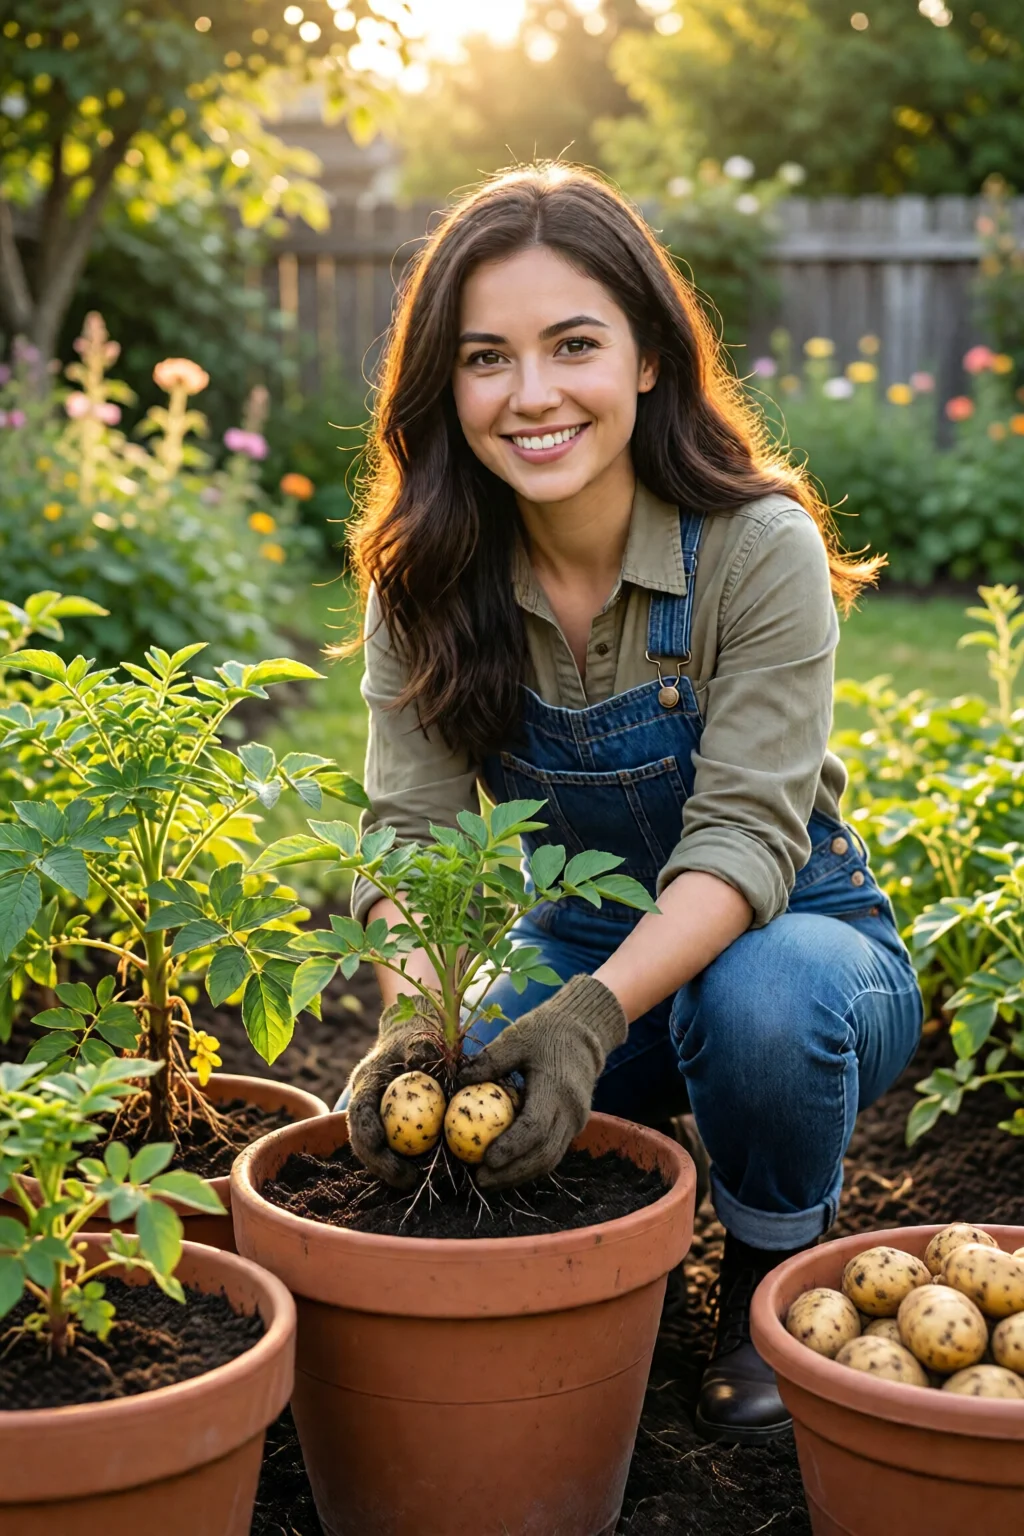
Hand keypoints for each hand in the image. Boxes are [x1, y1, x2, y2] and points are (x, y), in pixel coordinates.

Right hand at [345, 997, 441, 1189]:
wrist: (413, 1025)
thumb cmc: (421, 1030)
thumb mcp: (422, 1035)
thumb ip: (422, 1048)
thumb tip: (422, 1062)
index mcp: (367, 1079)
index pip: (360, 1116)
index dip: (372, 1143)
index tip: (395, 1161)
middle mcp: (364, 1097)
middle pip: (361, 1139)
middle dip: (381, 1166)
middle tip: (409, 1181)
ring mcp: (373, 1109)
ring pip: (371, 1146)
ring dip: (389, 1167)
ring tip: (414, 1181)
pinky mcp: (385, 1117)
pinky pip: (388, 1143)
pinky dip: (400, 1158)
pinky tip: (422, 1169)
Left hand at [458, 974, 626, 1189]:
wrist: (583, 1033)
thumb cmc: (545, 1033)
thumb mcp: (516, 1038)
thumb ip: (491, 1060)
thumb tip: (460, 1080)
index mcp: (556, 1088)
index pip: (535, 1127)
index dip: (511, 1147)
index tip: (485, 1159)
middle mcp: (571, 1110)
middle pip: (543, 1153)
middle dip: (512, 1172)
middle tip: (480, 1179)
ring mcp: (576, 1121)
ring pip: (550, 1159)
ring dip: (520, 1175)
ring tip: (490, 1180)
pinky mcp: (574, 1126)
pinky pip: (553, 1152)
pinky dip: (530, 1165)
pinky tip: (507, 1169)